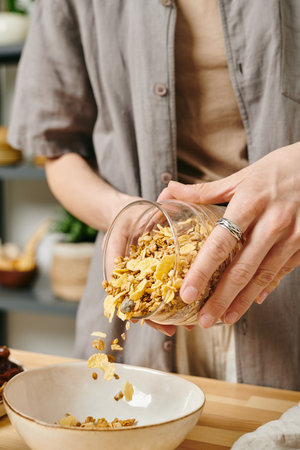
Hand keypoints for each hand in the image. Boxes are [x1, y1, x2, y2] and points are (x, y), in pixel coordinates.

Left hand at [158, 144, 299, 326]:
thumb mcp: (241, 177)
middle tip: (204, 319)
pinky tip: (253, 302)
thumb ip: (204, 191)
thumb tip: (167, 193)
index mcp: (250, 203)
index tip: (187, 293)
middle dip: (221, 299)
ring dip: (243, 301)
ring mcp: (292, 236)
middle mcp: (272, 222)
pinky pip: (282, 271)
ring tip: (224, 319)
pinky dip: (267, 288)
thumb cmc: (277, 170)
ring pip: (263, 276)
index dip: (202, 272)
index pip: (220, 244)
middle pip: (242, 269)